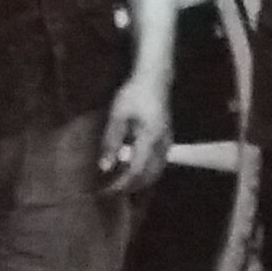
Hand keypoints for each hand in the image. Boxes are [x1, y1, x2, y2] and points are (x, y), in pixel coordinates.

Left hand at [98, 62, 172, 195]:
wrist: (155, 78)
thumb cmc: (134, 93)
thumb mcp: (118, 116)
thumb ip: (111, 142)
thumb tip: (104, 167)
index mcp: (150, 140)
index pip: (136, 171)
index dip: (121, 184)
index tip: (105, 192)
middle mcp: (163, 145)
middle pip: (150, 176)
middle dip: (131, 187)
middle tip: (111, 192)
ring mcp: (167, 142)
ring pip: (157, 171)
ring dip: (140, 181)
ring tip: (121, 184)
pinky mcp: (167, 139)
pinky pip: (159, 163)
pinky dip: (146, 172)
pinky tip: (133, 170)